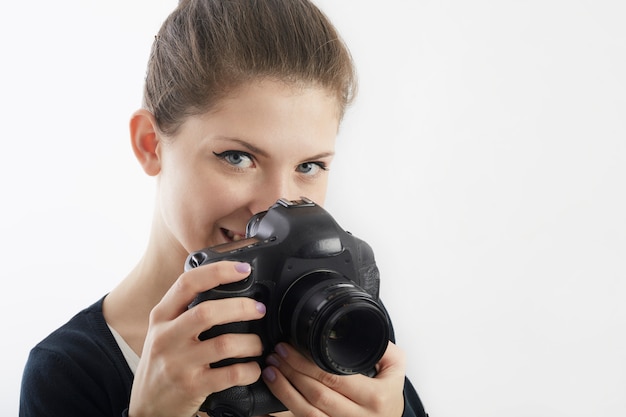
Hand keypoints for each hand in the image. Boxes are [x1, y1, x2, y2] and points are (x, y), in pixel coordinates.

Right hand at [128, 261, 266, 416]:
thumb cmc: (162, 363)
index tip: (243, 270)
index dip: (218, 272)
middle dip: (241, 307)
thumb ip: (184, 309)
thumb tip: (223, 284)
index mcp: (161, 316)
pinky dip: (249, 370)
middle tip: (259, 309)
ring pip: (224, 344)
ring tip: (259, 344)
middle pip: (207, 312)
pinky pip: (230, 375)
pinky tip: (253, 368)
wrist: (147, 407)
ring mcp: (178, 363)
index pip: (187, 283)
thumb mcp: (163, 331)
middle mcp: (166, 337)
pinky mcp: (192, 386)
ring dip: (250, 342)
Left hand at [261, 341, 405, 416]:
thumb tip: (365, 328)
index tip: (288, 349)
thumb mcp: (396, 371)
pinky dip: (282, 416)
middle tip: (275, 357)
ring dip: (283, 393)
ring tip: (270, 374)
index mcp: (374, 398)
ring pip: (306, 414)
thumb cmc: (389, 400)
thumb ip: (384, 349)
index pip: (334, 377)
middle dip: (290, 373)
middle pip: (316, 395)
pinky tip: (268, 406)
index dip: (306, 363)